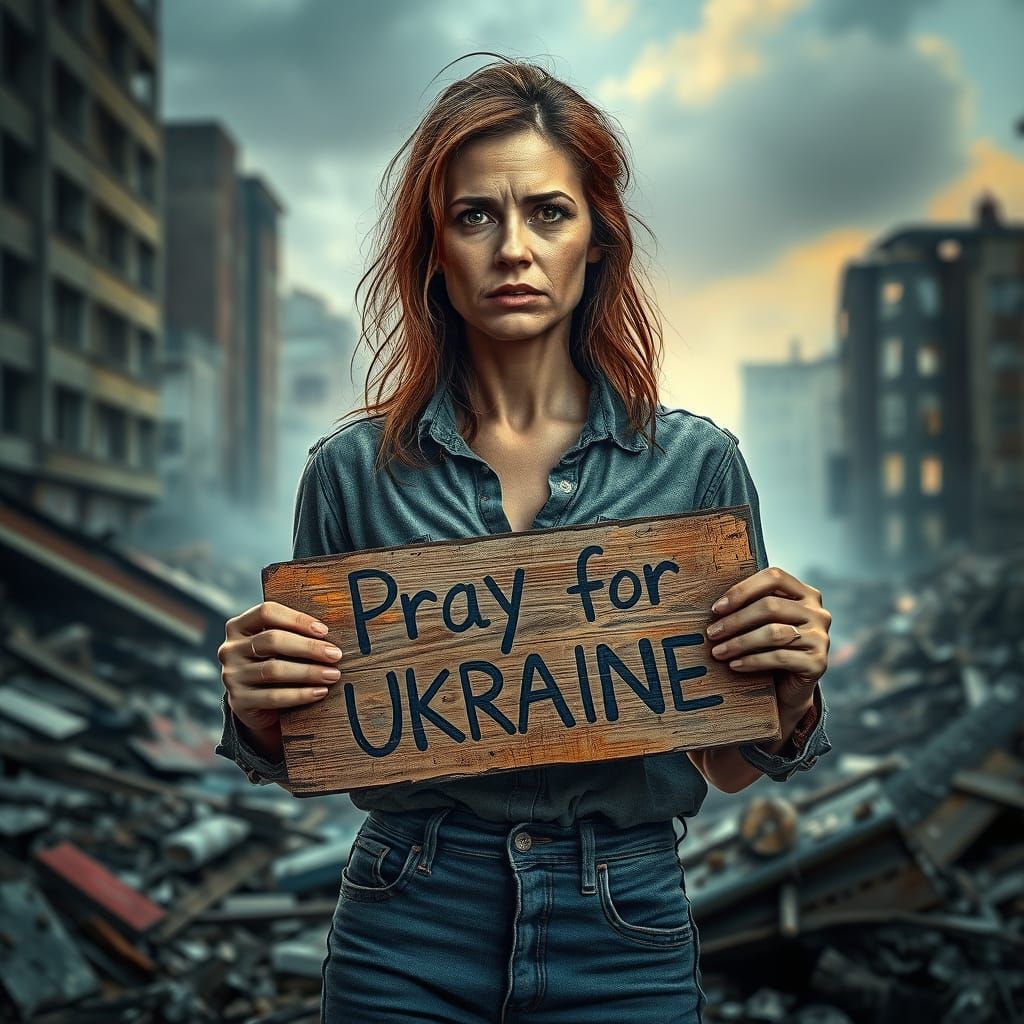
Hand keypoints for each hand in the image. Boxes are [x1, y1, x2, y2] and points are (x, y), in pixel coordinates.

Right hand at [217, 601, 343, 735]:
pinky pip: (273, 697)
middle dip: (309, 647)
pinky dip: (301, 694)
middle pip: (272, 640)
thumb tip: (330, 634)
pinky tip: (320, 692)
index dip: (297, 619)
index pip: (266, 612)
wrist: (257, 704)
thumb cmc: (276, 663)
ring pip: (274, 669)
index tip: (324, 630)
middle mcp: (230, 649)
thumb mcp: (279, 646)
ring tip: (332, 674)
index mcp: (239, 626)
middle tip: (335, 655)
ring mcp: (232, 675)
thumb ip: (294, 633)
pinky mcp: (239, 701)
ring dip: (309, 672)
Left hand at [705, 566, 830, 713]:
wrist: (789, 687)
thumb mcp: (762, 623)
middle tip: (712, 633)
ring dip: (739, 643)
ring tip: (718, 651)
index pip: (774, 577)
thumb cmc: (769, 648)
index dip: (743, 590)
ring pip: (774, 633)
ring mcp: (821, 638)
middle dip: (735, 620)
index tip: (717, 608)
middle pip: (770, 606)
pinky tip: (735, 665)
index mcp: (806, 594)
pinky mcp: (819, 663)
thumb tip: (717, 606)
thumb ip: (751, 606)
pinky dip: (752, 661)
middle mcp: (818, 612)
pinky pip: (779, 657)